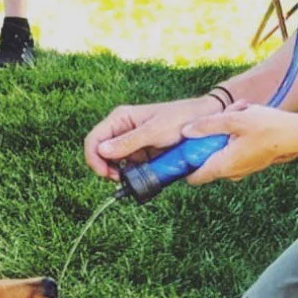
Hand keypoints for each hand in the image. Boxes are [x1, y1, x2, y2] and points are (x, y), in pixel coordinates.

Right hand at [84, 96, 221, 181]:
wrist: (204, 121)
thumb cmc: (180, 120)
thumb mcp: (154, 132)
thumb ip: (128, 142)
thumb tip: (102, 151)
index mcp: (120, 119)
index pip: (94, 140)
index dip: (94, 159)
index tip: (107, 174)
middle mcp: (122, 129)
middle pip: (101, 153)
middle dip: (106, 168)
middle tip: (121, 179)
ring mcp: (132, 142)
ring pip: (115, 163)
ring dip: (121, 173)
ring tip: (136, 177)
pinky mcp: (143, 153)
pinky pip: (131, 167)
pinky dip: (134, 174)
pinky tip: (144, 175)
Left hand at [181, 101, 297, 184]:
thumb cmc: (270, 127)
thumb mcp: (235, 120)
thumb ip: (208, 125)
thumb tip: (186, 131)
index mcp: (223, 166)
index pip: (194, 177)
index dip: (184, 164)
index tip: (183, 147)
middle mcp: (231, 172)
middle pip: (206, 159)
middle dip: (208, 138)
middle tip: (222, 117)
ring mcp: (242, 168)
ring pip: (222, 151)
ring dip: (224, 133)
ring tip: (239, 111)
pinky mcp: (250, 162)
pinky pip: (234, 149)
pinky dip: (235, 135)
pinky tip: (247, 116)